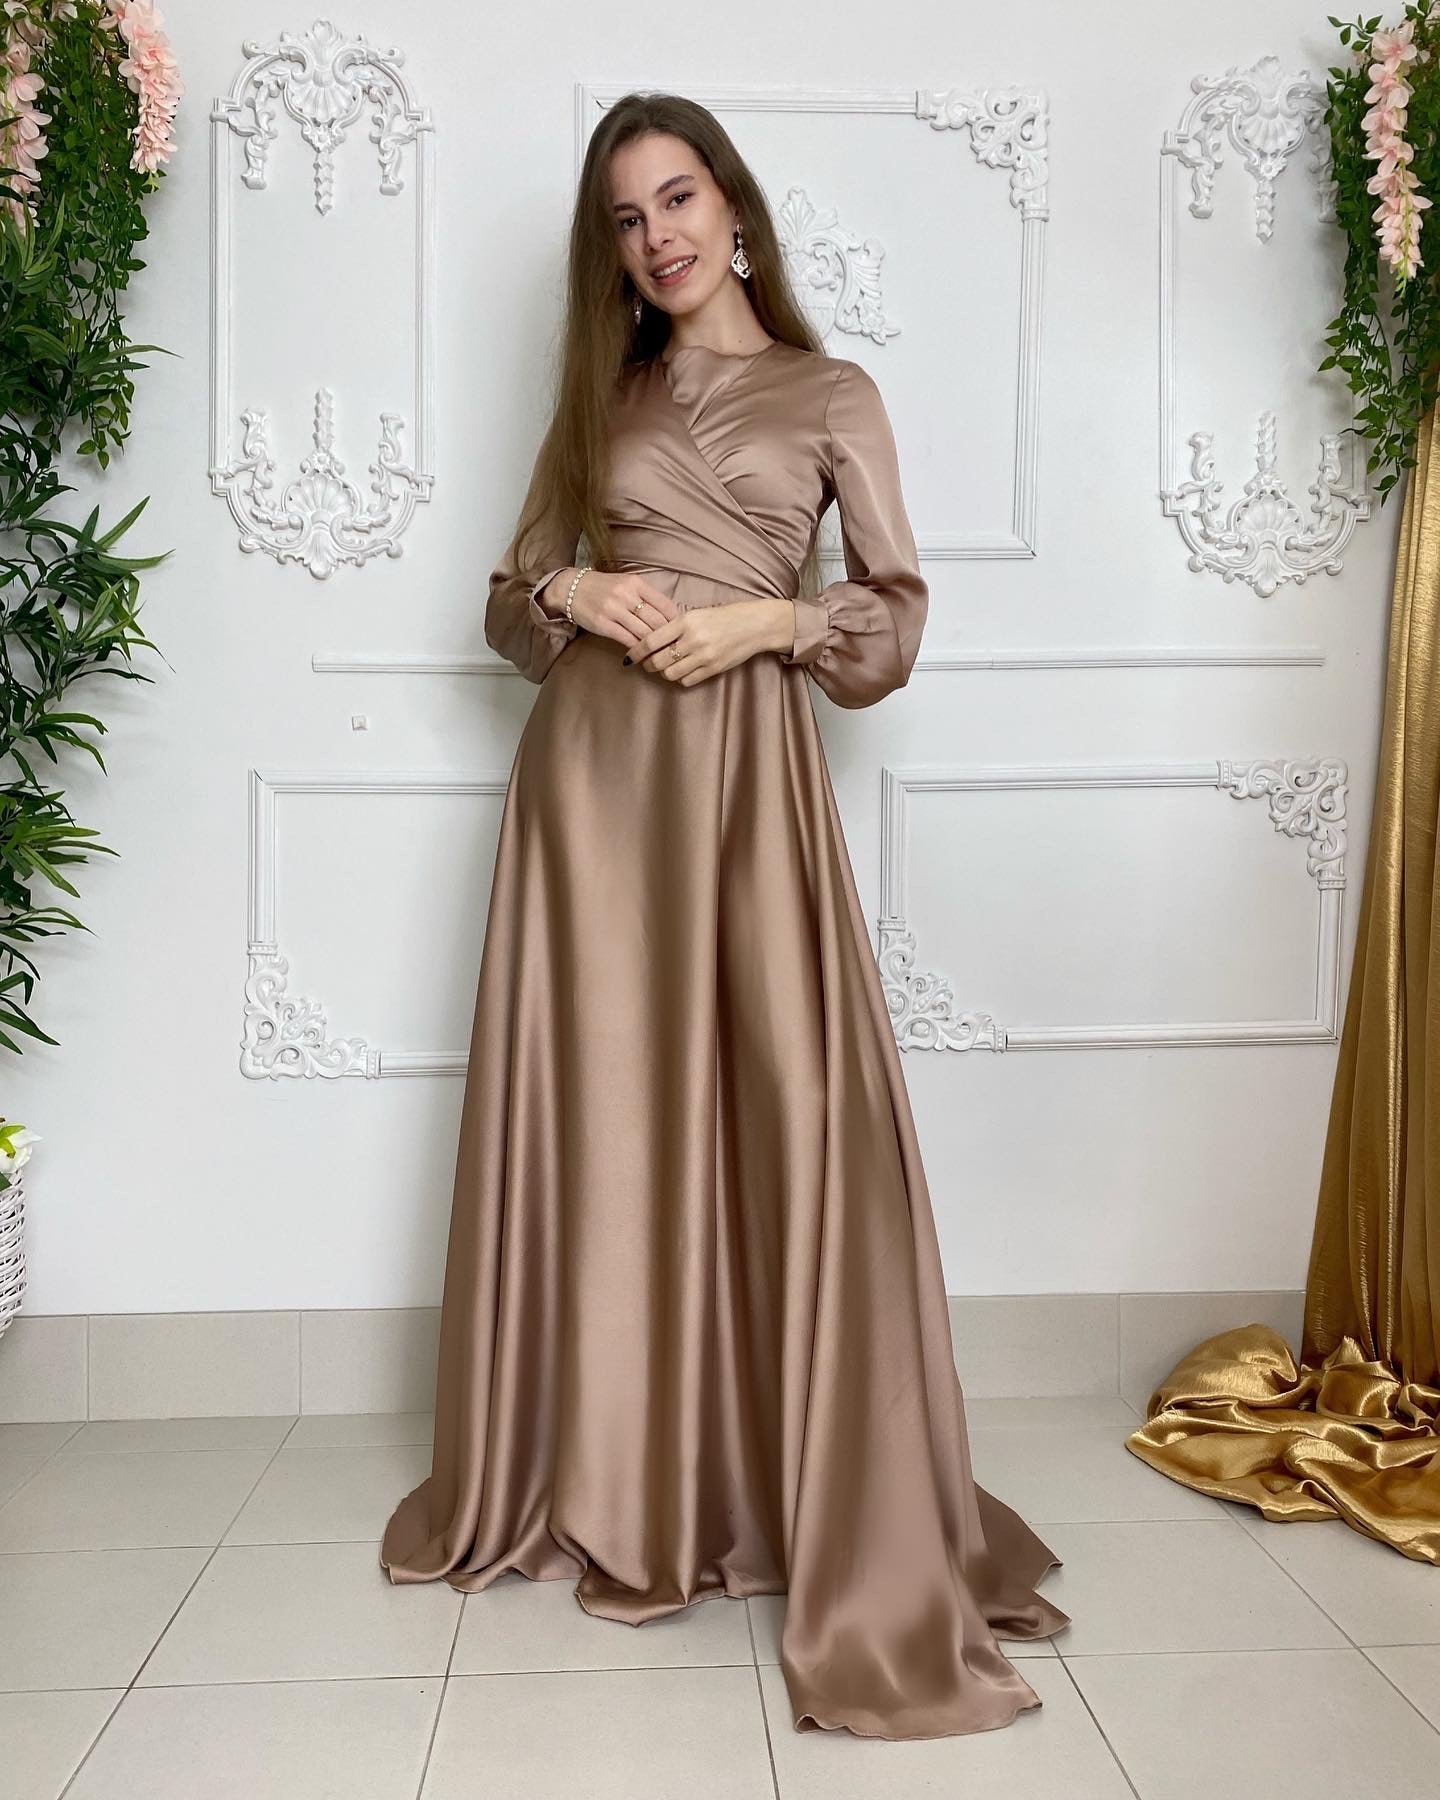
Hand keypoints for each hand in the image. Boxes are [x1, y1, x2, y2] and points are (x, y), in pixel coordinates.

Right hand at [554, 568, 679, 648]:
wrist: (571, 589)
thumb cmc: (603, 587)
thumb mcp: (627, 583)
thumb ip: (646, 596)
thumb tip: (670, 615)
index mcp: (636, 583)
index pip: (665, 604)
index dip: (676, 621)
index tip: (681, 631)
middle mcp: (626, 595)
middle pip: (656, 621)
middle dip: (668, 636)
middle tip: (675, 648)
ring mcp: (614, 610)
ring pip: (643, 633)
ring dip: (654, 646)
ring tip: (661, 654)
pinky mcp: (603, 624)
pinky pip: (627, 640)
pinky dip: (637, 649)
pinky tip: (642, 654)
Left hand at [626, 598, 791, 686]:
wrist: (754, 625)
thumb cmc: (723, 617)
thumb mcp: (697, 614)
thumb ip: (675, 627)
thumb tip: (651, 641)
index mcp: (686, 621)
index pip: (652, 641)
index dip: (636, 651)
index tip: (630, 656)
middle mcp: (693, 639)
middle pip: (658, 661)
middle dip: (649, 665)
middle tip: (647, 664)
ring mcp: (704, 656)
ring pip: (671, 674)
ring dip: (665, 672)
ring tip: (666, 667)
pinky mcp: (714, 669)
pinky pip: (687, 680)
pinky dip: (681, 678)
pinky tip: (683, 670)